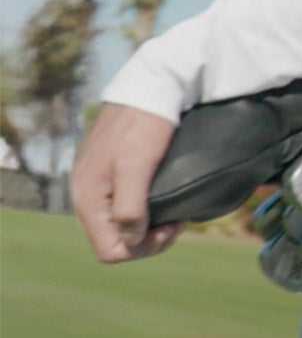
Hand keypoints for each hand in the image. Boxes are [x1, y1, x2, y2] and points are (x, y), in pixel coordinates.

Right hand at [71, 103, 182, 262]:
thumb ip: (129, 205)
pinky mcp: (110, 176)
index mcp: (89, 198)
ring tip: (173, 216)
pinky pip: (122, 209)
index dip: (142, 249)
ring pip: (118, 227)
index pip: (109, 249)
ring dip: (147, 229)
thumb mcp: (137, 164)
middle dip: (146, 241)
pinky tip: (163, 204)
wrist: (148, 87)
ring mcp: (98, 186)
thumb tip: (131, 240)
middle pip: (113, 241)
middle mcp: (88, 196)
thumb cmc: (144, 123)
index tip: (171, 228)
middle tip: (177, 224)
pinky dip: (144, 213)